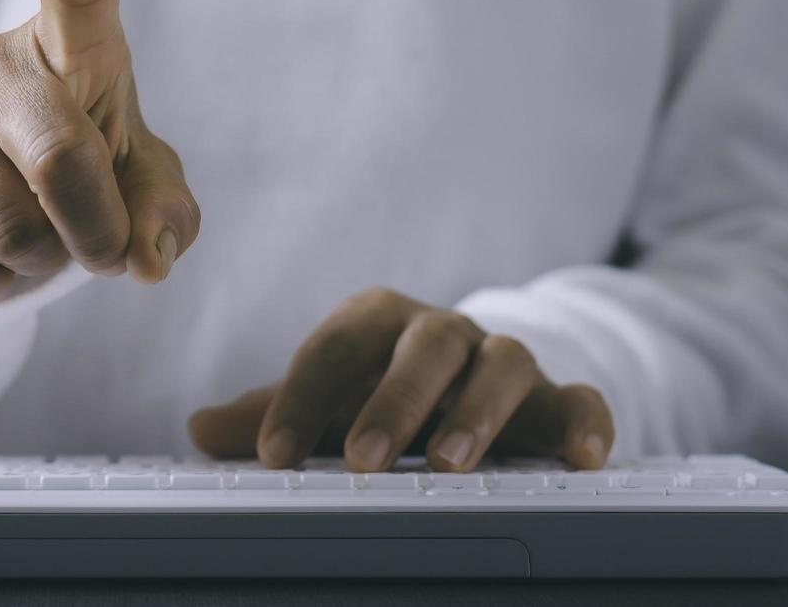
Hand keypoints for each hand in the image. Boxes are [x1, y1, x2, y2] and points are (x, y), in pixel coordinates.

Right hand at [0, 0, 199, 300]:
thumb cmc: (79, 174)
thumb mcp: (139, 184)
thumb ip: (165, 210)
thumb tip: (148, 256)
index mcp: (74, 45)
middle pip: (60, 164)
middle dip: (95, 235)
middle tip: (97, 249)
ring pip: (9, 233)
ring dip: (38, 265)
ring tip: (28, 238)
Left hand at [188, 288, 612, 471]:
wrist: (462, 383)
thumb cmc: (381, 393)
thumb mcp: (326, 403)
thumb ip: (269, 415)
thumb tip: (199, 428)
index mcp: (378, 323)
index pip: (334, 348)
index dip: (301, 397)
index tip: (273, 453)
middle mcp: (444, 333)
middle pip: (424, 348)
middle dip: (393, 401)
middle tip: (361, 459)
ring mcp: (505, 361)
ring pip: (504, 365)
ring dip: (478, 412)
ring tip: (451, 463)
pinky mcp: (557, 400)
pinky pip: (583, 400)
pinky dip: (588, 422)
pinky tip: (583, 457)